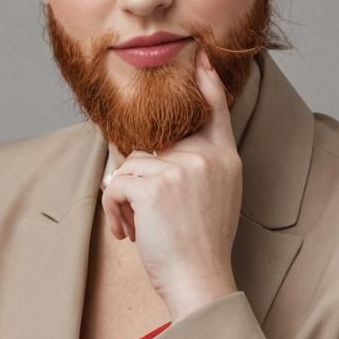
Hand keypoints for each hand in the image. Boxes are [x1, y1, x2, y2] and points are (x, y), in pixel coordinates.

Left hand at [100, 49, 242, 318]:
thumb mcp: (214, 198)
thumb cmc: (201, 249)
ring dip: (123, 200)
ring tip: (138, 229)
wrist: (200, 282)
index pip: (215, 111)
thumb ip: (195, 168)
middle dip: (137, 180)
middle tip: (145, 218)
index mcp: (225, 159)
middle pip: (152, 146)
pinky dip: (112, 211)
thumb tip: (153, 153)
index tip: (198, 57)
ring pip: (129, 165)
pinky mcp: (153, 184)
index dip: (206, 83)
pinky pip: (115, 184)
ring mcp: (180, 168)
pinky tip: (127, 233)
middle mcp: (206, 157)